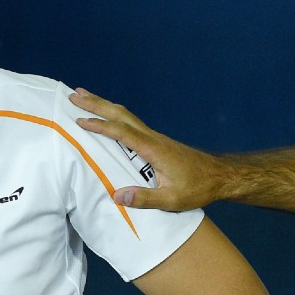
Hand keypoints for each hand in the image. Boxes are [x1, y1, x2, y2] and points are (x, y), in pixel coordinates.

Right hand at [70, 88, 226, 210]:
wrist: (220, 177)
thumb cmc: (198, 188)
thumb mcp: (172, 200)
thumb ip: (145, 198)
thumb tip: (116, 195)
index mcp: (153, 149)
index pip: (121, 132)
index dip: (100, 126)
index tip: (79, 121)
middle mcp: (153, 138)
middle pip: (121, 114)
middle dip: (96, 104)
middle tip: (73, 94)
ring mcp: (155, 137)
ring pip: (126, 115)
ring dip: (104, 105)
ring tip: (84, 97)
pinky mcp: (157, 141)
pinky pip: (131, 123)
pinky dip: (115, 115)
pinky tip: (108, 116)